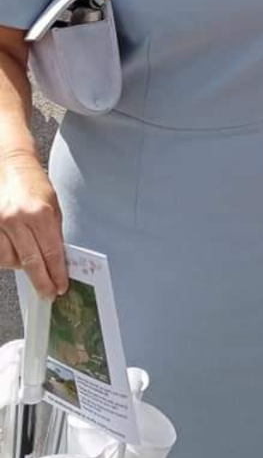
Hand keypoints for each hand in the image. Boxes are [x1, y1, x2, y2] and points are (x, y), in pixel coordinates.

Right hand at [0, 152, 66, 298]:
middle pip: (32, 262)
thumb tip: (58, 259)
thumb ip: (54, 232)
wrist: (9, 164)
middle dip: (42, 281)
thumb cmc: (33, 183)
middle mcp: (18, 219)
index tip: (61, 286)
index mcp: (41, 213)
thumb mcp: (53, 205)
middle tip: (48, 293)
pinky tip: (15, 252)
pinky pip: (0, 254)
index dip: (57, 273)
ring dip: (23, 266)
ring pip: (12, 261)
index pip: (52, 252)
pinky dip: (8, 258)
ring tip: (31, 261)